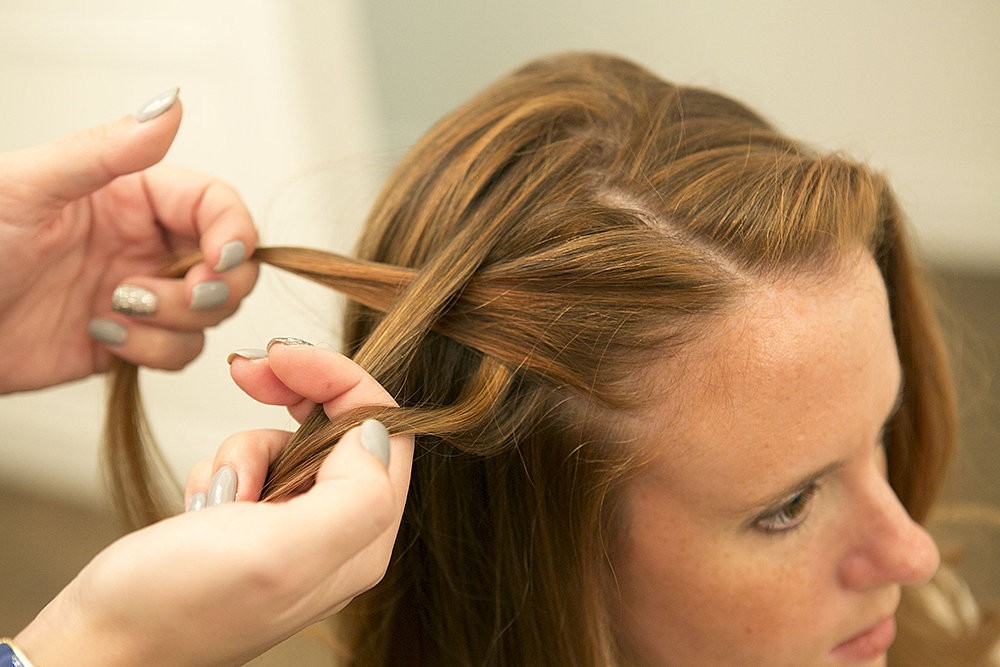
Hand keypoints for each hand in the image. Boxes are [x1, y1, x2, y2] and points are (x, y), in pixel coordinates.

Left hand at [0, 89, 258, 392]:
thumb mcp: (31, 189)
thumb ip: (106, 150)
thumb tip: (168, 106)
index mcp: (132, 196)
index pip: (217, 205)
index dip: (234, 231)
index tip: (221, 258)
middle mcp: (146, 244)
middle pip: (231, 264)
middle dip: (215, 286)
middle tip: (185, 293)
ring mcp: (143, 294)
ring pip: (210, 314)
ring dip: (175, 321)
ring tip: (116, 310)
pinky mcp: (132, 340)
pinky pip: (180, 352)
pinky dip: (151, 351)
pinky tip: (102, 334)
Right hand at [15, 342, 412, 665]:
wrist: (100, 642)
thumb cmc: (175, 605)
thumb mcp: (277, 553)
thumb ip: (352, 496)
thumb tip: (377, 432)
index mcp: (364, 538)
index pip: (383, 428)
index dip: (339, 379)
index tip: (282, 356)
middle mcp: (341, 534)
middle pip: (342, 425)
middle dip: (294, 395)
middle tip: (247, 371)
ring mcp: (298, 529)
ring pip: (292, 441)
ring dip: (246, 447)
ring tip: (218, 494)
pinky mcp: (257, 525)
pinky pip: (254, 463)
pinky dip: (223, 467)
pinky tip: (202, 505)